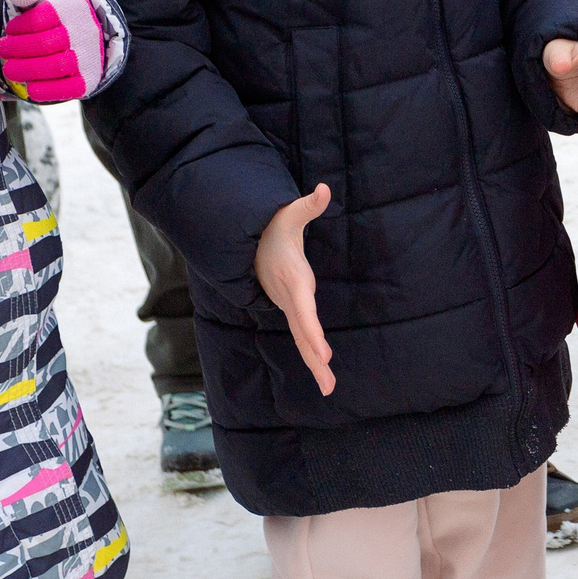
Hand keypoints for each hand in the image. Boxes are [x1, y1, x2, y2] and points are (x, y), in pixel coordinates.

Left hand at [0, 0, 109, 103]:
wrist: (85, 36)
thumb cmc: (55, 15)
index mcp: (72, 9)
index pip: (42, 17)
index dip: (19, 26)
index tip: (10, 30)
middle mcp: (84, 33)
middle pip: (45, 44)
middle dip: (16, 49)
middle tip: (2, 51)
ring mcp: (89, 58)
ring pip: (55, 66)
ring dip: (25, 70)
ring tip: (10, 69)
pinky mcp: (88, 80)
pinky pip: (67, 89)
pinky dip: (45, 90)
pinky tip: (30, 85)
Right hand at [255, 182, 336, 392]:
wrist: (249, 242)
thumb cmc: (273, 228)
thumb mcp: (289, 214)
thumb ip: (307, 205)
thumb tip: (323, 189)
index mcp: (292, 282)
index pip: (303, 310)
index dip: (313, 331)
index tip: (322, 353)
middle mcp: (290, 299)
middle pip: (303, 334)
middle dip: (315, 359)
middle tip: (328, 385)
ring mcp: (290, 306)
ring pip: (303, 339)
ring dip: (315, 364)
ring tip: (329, 389)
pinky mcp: (292, 308)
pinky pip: (304, 334)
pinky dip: (312, 352)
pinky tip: (322, 370)